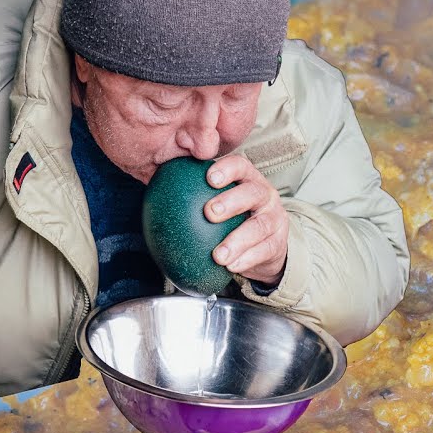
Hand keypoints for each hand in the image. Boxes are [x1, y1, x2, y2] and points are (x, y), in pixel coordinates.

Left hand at [204, 154, 288, 286]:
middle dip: (231, 201)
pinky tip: (231, 266)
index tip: (209, 178)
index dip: (227, 169)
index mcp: (248, 180)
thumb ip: (195, 195)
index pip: (240, 166)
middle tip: (209, 213)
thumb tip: (154, 193)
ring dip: (237, 241)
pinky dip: (246, 259)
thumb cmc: (235, 219)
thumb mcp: (221, 203)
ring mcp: (274, 219)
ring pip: (259, 226)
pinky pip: (263, 251)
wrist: (266, 245)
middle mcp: (265, 196)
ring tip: (218, 255)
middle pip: (253, 193)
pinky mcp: (278, 243)